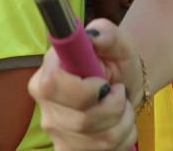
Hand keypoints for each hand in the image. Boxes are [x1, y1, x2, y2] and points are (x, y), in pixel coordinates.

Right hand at [29, 20, 139, 150]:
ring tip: (122, 106)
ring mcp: (56, 132)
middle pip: (81, 121)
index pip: (51, 86)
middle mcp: (46, 106)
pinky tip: (118, 124)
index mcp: (48, 72)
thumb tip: (93, 35)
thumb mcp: (117, 41)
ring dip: (123, 122)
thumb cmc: (116, 60)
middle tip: (118, 91)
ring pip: (99, 141)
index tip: (103, 83)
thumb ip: (106, 32)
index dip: (83, 89)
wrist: (125, 85)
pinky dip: (123, 139)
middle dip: (114, 107)